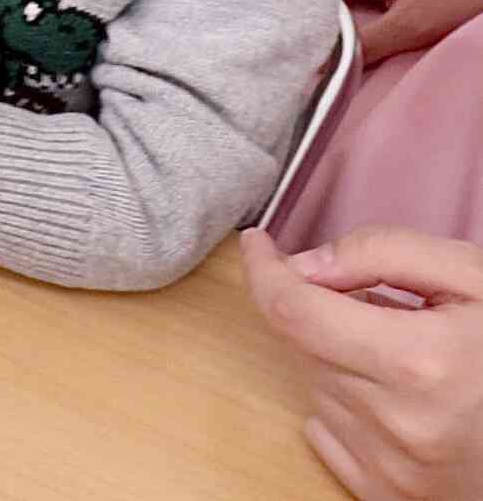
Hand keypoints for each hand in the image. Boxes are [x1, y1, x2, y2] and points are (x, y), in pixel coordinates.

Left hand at [242, 226, 482, 500]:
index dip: (264, 270)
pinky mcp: (393, 496)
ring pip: (313, 384)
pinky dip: (342, 399)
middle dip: (316, 306)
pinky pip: (326, 431)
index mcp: (419, 362)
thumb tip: (309, 264)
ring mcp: (395, 469)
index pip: (292, 310)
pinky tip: (389, 389)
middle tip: (366, 297)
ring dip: (334, 353)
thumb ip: (383, 252)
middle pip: (300, 344)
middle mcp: (400, 423)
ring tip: (397, 347)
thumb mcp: (471, 276)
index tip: (259, 244)